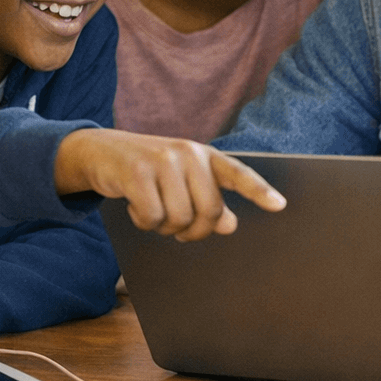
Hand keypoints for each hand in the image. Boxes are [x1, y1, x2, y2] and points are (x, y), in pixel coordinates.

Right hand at [54, 129, 285, 241]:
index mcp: (204, 155)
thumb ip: (207, 200)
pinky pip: (153, 218)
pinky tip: (135, 206)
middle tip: (178, 229)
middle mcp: (188, 154)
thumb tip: (230, 225)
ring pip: (180, 219)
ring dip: (165, 227)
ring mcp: (163, 161)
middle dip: (194, 230)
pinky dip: (143, 222)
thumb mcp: (181, 180)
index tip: (280, 205)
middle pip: (210, 212)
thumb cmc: (148, 170)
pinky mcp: (137, 172)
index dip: (259, 191)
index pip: (237, 174)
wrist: (100, 150)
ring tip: (153, 209)